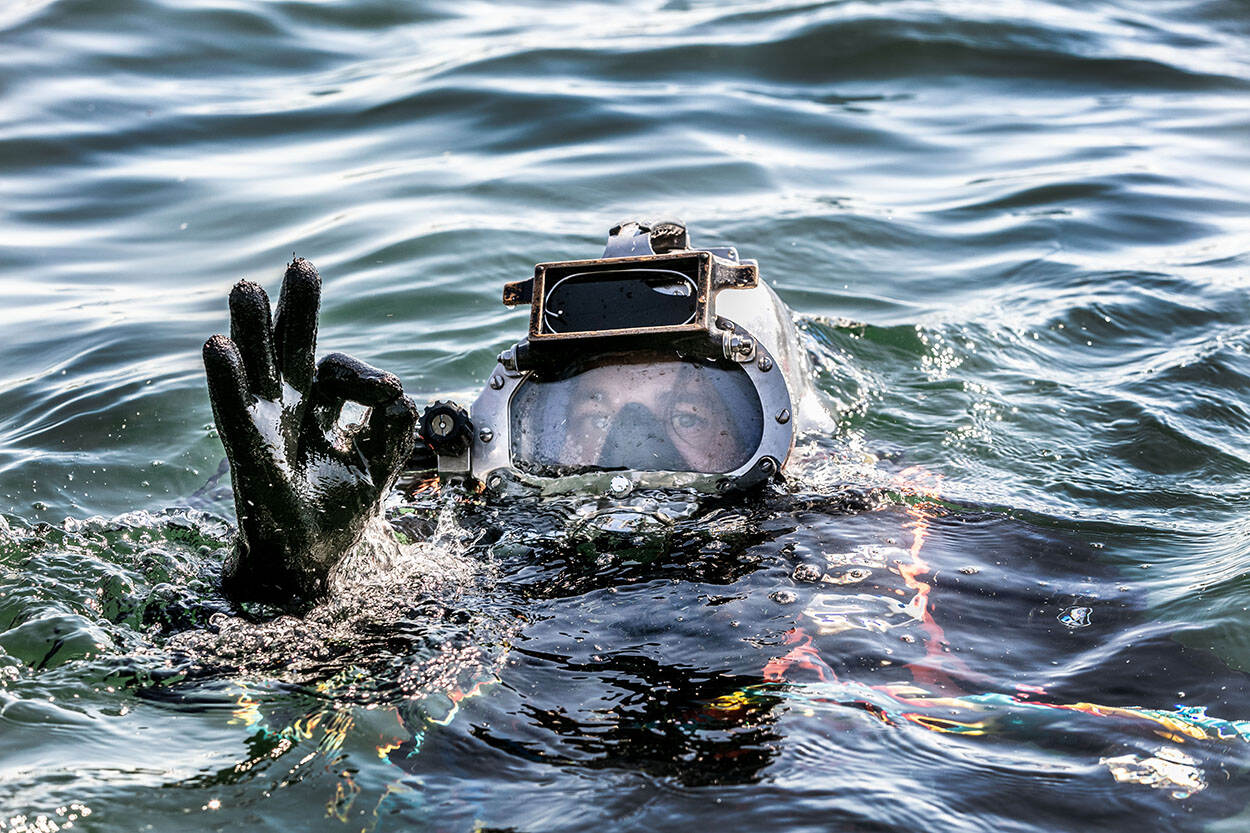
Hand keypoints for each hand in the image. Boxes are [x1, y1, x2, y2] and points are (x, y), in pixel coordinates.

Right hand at [202, 258, 417, 600]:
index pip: (333, 370)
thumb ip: (392, 418)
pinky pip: (235, 413)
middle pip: (288, 350)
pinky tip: (219, 346)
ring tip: (247, 287)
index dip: (360, 376)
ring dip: (253, 329)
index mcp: (315, 409)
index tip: (384, 391)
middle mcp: (286, 411)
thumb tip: (391, 384)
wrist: (307, 565)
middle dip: (296, 311)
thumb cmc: (337, 511)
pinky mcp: (250, 459)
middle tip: (302, 266)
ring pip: (257, 370)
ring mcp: (264, 431)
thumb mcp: (380, 460)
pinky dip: (227, 380)